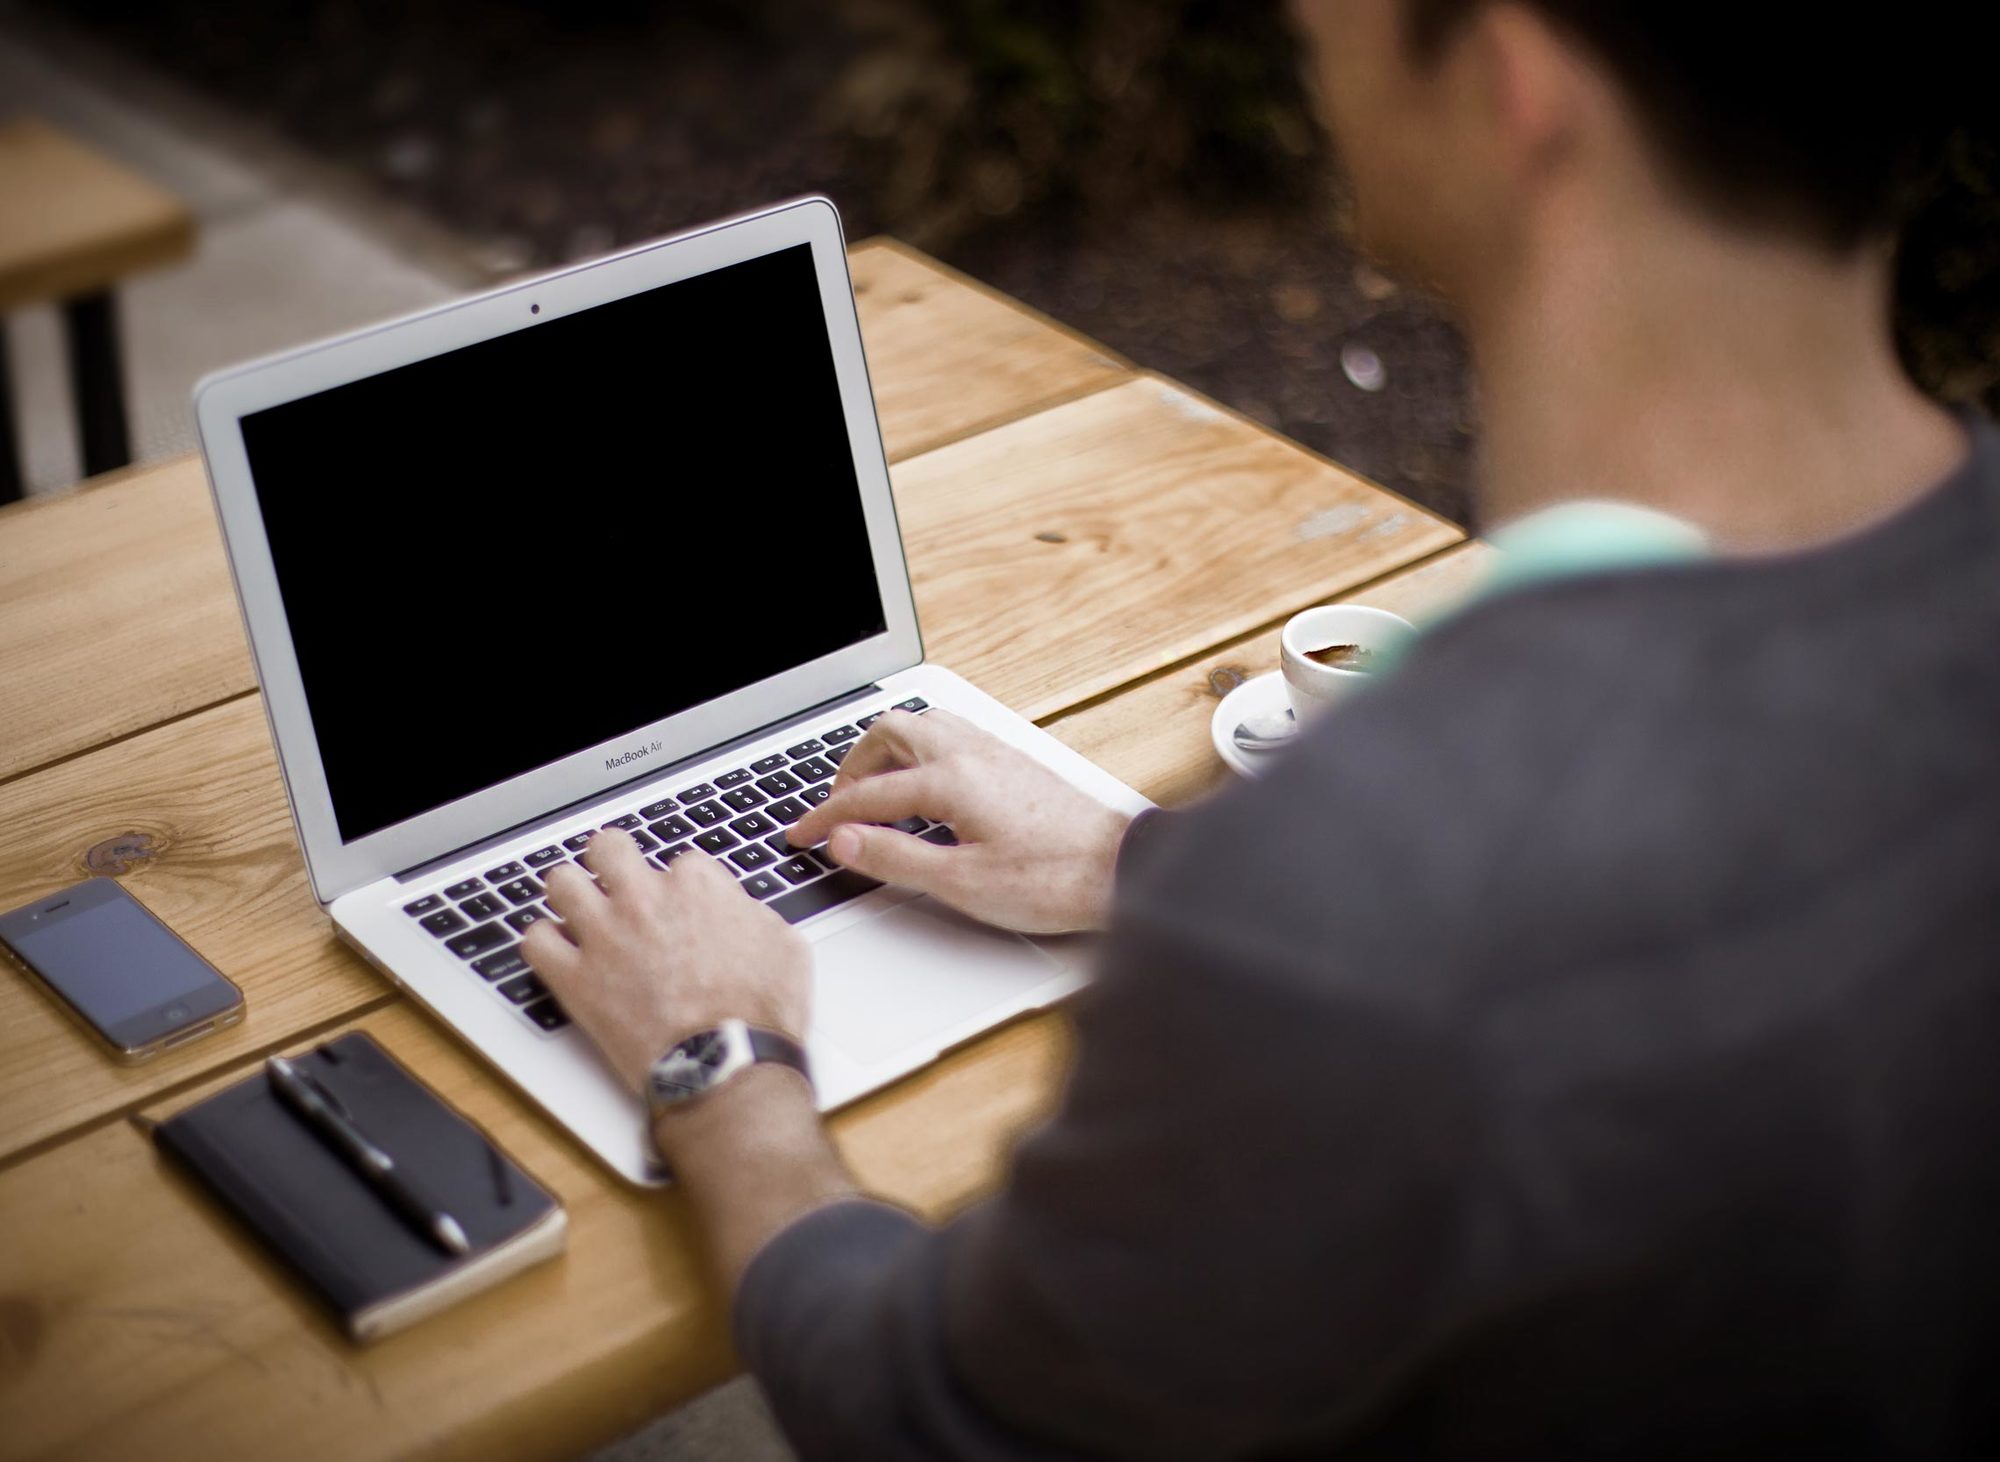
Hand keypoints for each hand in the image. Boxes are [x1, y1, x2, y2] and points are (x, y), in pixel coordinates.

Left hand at [519, 828, 810, 1093]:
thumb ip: (753, 915)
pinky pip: (535, 942)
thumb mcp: (785, 947)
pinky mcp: (576, 980)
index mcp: (696, 887)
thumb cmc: (759, 1014)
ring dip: (570, 892)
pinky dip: (543, 943)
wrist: (726, 1065)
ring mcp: (605, 937)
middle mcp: (644, 901)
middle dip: (612, 860)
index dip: (681, 886)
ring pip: (561, 883)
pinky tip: (558, 952)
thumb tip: (739, 911)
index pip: (679, 862)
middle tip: (616, 879)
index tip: (681, 907)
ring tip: (578, 908)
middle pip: (608, 848)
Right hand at [784, 708, 1132, 934]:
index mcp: (951, 780)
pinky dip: (919, 751)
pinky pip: (950, 734)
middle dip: (851, 767)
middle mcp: (971, 753)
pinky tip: (923, 784)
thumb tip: (845, 841)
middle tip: (836, 807)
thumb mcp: (962, 883)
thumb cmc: (1053, 879)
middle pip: (889, 733)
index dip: (826, 817)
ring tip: (872, 791)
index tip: (802, 835)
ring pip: (922, 725)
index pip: (868, 794)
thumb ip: (896, 858)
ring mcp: (995, 752)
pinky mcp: (1014, 761)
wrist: (1121, 870)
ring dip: (886, 752)